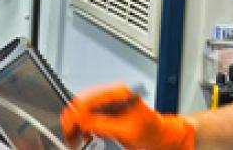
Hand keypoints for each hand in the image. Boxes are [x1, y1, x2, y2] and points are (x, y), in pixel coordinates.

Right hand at [60, 84, 193, 149]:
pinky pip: (88, 120)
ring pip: (83, 112)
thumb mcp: (125, 130)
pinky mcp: (107, 115)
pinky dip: (83, 129)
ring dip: (76, 126)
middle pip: (82, 104)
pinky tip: (83, 137)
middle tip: (70, 136)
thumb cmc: (153, 131)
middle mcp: (112, 96)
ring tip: (74, 139)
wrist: (163, 139)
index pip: (87, 99)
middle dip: (73, 121)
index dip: (75, 114)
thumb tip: (81, 120)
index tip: (69, 127)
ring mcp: (109, 105)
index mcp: (118, 93)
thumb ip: (101, 124)